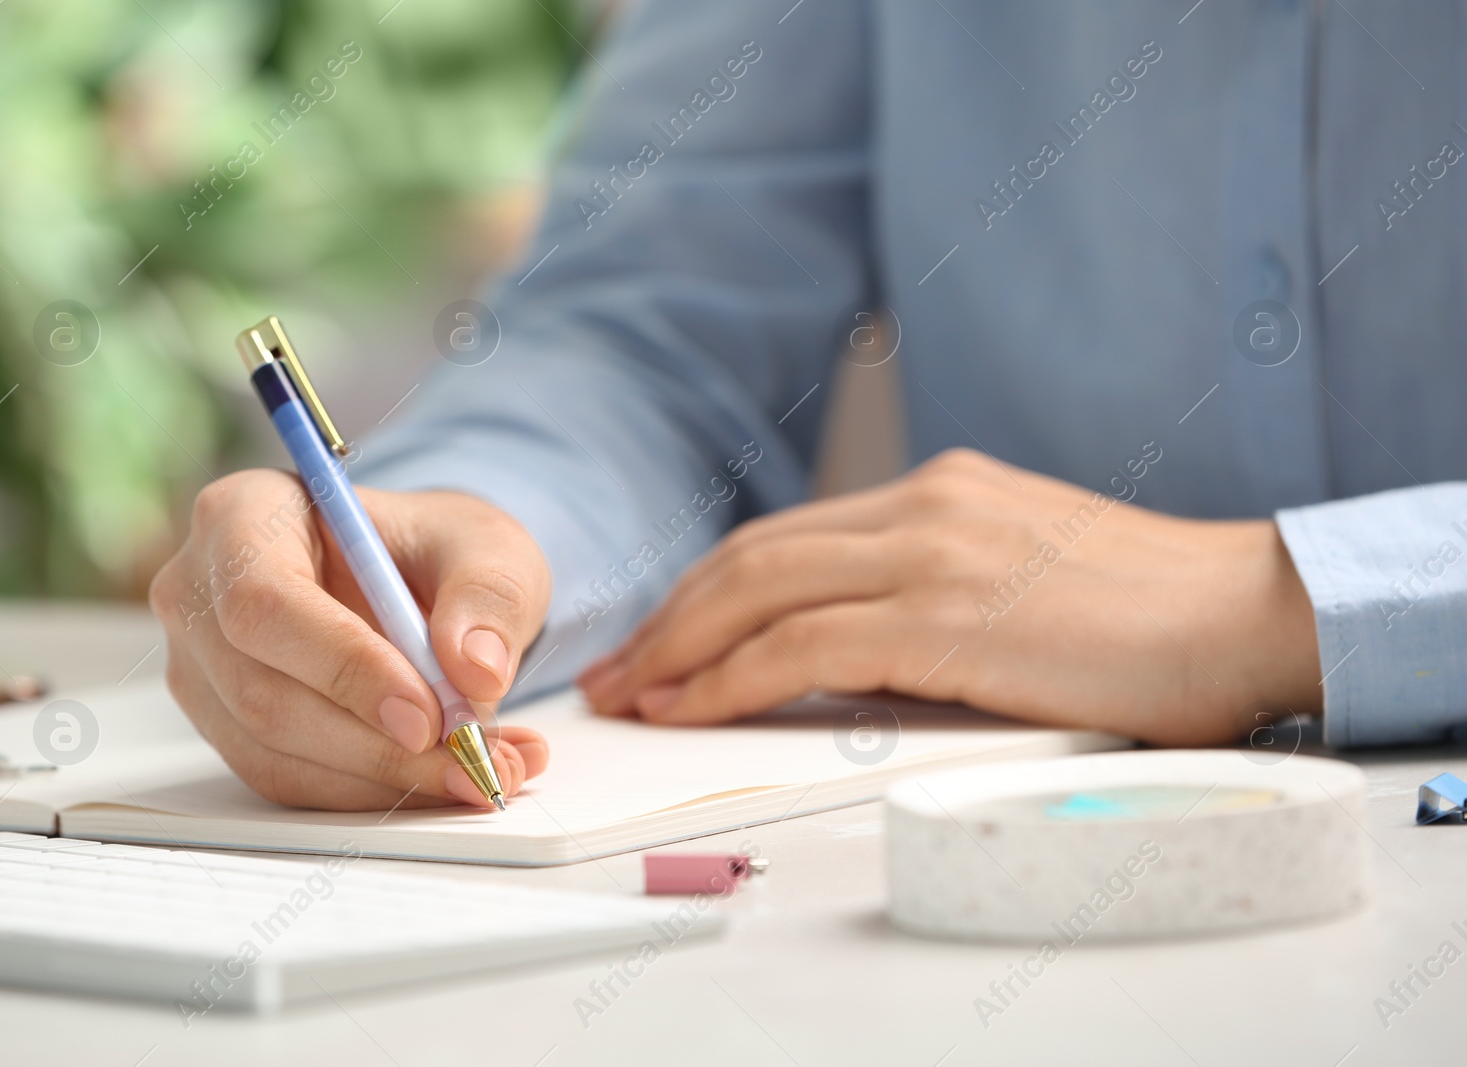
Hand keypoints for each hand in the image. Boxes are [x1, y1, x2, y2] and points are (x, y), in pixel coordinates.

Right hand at [150, 470, 551, 809]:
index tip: (428, 715)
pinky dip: (374, 791)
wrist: (417, 584)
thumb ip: (490, 595)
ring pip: (275, 751)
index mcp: (243, 513)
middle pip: (264, 694)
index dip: (344, 668)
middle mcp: (200, 593)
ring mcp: (203, 668)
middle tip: (474, 760)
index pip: (265, 602)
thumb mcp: (488, 546)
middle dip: (377, 745)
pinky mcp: (227, 728)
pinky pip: (290, 781)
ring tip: (483, 768)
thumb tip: (477, 669)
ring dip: (385, 778)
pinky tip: (447, 775)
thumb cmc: (434, 549)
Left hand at [578, 449, 1320, 745]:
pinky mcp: (945, 613)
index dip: (708, 590)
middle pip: (750, 556)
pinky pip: (798, 646)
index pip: (787, 537)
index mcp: (937, 491)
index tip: (663, 638)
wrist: (1247, 611)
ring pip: (756, 592)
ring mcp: (931, 551)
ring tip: (630, 697)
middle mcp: (921, 504)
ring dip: (678, 648)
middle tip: (618, 671)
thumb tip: (849, 648)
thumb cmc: (1149, 613)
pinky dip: (727, 678)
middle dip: (670, 618)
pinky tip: (688, 710)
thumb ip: (935, 589)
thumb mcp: (1021, 574)